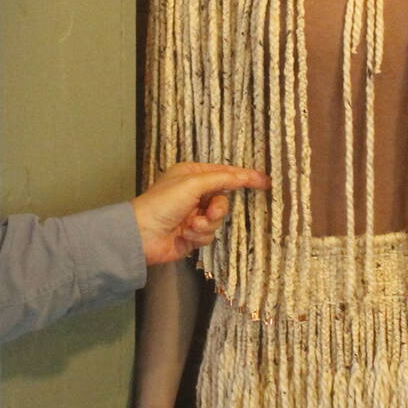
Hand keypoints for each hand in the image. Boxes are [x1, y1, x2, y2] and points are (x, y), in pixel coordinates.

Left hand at [132, 162, 269, 264]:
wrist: (142, 235)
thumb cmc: (163, 203)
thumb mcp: (193, 184)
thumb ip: (221, 179)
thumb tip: (243, 175)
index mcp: (192, 175)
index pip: (224, 173)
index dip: (244, 177)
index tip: (265, 181)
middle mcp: (194, 193)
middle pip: (223, 198)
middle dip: (218, 207)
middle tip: (209, 211)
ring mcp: (194, 214)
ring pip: (218, 218)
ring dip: (207, 223)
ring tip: (192, 225)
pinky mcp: (193, 234)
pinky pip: (210, 233)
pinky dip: (200, 234)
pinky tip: (187, 234)